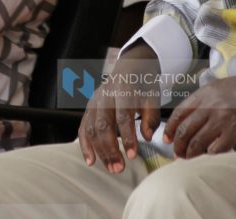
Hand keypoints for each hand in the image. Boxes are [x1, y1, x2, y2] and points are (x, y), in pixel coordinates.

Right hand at [78, 43, 161, 173]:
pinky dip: (85, 145)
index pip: (123, 116)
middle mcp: (105, 96)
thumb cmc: (142, 86)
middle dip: (110, 149)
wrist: (130, 67)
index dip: (127, 137)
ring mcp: (94, 102)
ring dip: (99, 151)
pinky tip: (91, 160)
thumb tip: (146, 137)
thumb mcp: (152, 97)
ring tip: (111, 168)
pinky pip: (82, 128)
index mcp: (123, 90)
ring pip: (91, 129)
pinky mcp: (88, 108)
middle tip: (119, 168)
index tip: (133, 155)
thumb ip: (151, 117)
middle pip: (104, 125)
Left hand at [164, 74, 235, 158]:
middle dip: (178, 144)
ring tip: (188, 158)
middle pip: (185, 130)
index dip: (171, 128)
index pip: (180, 113)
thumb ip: (205, 99)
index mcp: (206, 93)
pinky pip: (214, 149)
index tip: (168, 137)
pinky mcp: (234, 133)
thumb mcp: (222, 87)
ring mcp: (222, 120)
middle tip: (177, 152)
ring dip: (189, 153)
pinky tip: (207, 157)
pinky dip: (208, 155)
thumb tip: (190, 117)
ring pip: (196, 142)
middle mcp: (211, 105)